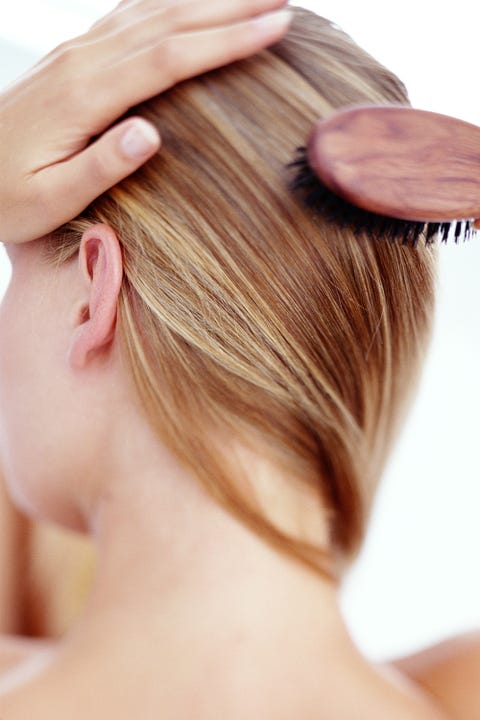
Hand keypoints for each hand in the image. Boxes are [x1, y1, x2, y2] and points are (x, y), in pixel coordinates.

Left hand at [0, 0, 291, 244]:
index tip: (275, 27)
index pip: (168, 58)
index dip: (225, 41)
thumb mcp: (49, 198)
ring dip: (204, 0)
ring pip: (150, 12)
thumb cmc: (4, 196)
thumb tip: (152, 132)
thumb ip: (100, 166)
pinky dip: (167, 4)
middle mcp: (81, 62)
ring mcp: (74, 53)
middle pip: (168, 22)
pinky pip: (127, 17)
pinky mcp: (71, 58)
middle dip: (230, 8)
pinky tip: (187, 3)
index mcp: (83, 96)